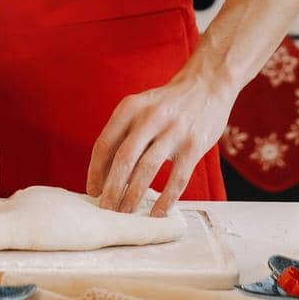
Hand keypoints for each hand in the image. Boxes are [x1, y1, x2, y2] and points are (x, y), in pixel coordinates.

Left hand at [86, 71, 232, 216]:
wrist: (206, 85)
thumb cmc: (167, 105)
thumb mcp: (141, 109)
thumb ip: (124, 135)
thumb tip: (104, 174)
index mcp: (130, 108)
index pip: (105, 143)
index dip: (96, 171)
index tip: (92, 192)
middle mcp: (149, 117)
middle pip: (124, 158)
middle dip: (112, 188)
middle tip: (105, 210)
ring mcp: (173, 131)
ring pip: (147, 169)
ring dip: (134, 195)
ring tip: (126, 214)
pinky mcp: (194, 145)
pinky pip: (177, 178)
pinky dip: (165, 199)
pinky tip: (157, 213)